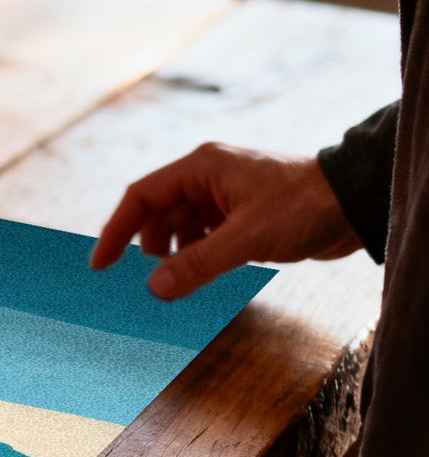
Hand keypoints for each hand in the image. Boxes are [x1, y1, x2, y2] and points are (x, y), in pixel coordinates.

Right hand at [90, 143, 360, 299]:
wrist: (355, 203)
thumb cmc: (305, 206)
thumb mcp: (246, 238)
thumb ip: (197, 263)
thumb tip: (154, 289)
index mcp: (202, 168)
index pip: (142, 197)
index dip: (116, 230)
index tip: (100, 264)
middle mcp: (207, 178)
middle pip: (157, 213)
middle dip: (144, 247)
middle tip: (135, 282)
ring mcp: (224, 197)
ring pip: (179, 228)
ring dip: (171, 255)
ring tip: (170, 282)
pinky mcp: (240, 216)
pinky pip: (203, 237)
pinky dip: (194, 257)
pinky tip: (196, 277)